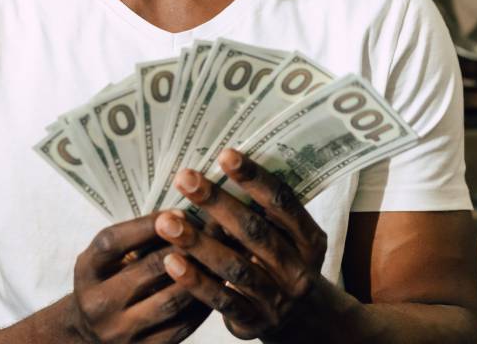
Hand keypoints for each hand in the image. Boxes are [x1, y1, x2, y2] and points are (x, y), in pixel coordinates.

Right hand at [68, 215, 210, 343]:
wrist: (92, 334)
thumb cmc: (108, 282)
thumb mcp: (107, 258)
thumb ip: (135, 239)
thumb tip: (184, 217)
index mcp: (86, 271)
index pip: (114, 241)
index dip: (148, 224)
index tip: (181, 212)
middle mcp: (98, 303)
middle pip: (148, 269)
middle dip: (187, 246)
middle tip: (216, 229)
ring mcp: (120, 332)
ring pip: (171, 300)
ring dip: (202, 275)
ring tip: (223, 255)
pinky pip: (182, 325)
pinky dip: (203, 302)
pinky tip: (218, 285)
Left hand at [155, 149, 335, 340]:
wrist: (300, 321)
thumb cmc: (283, 264)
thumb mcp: (289, 240)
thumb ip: (266, 214)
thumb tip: (225, 167)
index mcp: (310, 239)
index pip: (283, 202)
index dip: (255, 178)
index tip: (225, 155)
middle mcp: (298, 269)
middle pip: (255, 232)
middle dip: (218, 202)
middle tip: (186, 179)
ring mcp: (278, 299)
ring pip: (235, 267)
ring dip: (198, 242)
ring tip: (166, 221)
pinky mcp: (255, 322)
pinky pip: (222, 301)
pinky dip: (196, 281)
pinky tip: (172, 262)